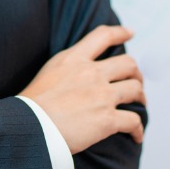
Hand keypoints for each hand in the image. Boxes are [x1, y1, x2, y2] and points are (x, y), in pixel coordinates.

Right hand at [19, 25, 144, 153]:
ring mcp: (102, 95)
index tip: (131, 32)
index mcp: (74, 59)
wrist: (28, 126)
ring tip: (140, 105)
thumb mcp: (48, 73)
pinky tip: (136, 136)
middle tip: (136, 81)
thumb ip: (67, 68)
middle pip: (128, 63)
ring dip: (140, 97)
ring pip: (135, 89)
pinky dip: (138, 130)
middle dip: (136, 72)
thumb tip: (77, 74)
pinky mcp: (107, 119)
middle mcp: (91, 73)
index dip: (121, 32)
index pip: (103, 36)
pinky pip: (133, 121)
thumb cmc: (31, 105)